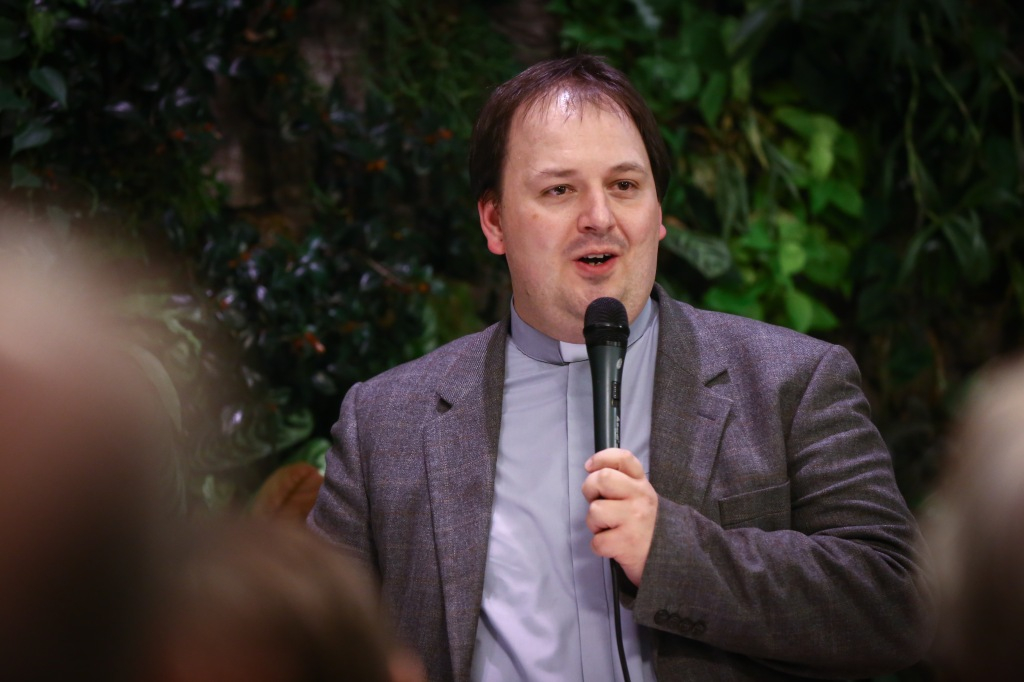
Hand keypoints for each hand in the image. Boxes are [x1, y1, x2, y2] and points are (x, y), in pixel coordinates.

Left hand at [581, 448, 657, 586]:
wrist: (671, 559)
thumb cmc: (645, 527)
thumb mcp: (640, 499)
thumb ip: (622, 483)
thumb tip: (592, 472)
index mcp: (642, 484)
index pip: (623, 458)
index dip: (601, 458)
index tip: (590, 467)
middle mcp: (640, 497)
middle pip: (603, 478)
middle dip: (590, 490)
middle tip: (596, 503)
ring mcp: (634, 519)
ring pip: (595, 510)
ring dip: (594, 524)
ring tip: (608, 529)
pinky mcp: (627, 543)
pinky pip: (597, 541)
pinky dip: (599, 546)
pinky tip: (613, 546)